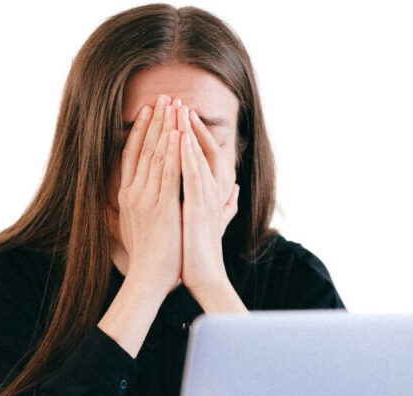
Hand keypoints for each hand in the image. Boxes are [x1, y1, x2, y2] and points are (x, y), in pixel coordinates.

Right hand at [111, 94, 182, 297]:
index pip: (132, 155)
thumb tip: (116, 206)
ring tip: (174, 105)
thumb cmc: (145, 258)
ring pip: (157, 156)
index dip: (140, 130)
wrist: (148, 279)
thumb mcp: (130, 229)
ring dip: (166, 128)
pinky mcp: (163, 208)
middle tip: (165, 96)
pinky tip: (179, 134)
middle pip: (144, 149)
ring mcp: (147, 200)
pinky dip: (174, 153)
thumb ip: (127, 212)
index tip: (149, 110)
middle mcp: (134, 193)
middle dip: (156, 121)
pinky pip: (169, 175)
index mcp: (127, 196)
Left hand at [178, 104, 239, 295]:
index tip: (177, 115)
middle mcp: (211, 191)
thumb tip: (236, 192)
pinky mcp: (198, 208)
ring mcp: (206, 198)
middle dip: (187, 124)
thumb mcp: (210, 222)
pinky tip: (178, 138)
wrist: (204, 277)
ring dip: (188, 132)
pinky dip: (186, 156)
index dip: (191, 133)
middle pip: (200, 149)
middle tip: (176, 100)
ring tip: (178, 109)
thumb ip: (224, 205)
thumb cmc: (200, 252)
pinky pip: (192, 176)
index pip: (201, 154)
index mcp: (209, 192)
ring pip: (197, 157)